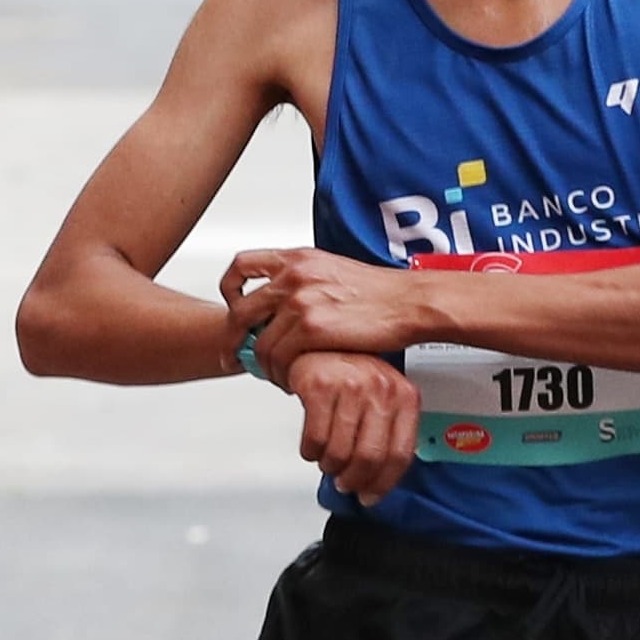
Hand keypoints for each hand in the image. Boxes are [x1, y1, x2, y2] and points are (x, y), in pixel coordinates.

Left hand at [226, 248, 425, 378]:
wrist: (410, 302)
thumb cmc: (382, 293)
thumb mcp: (334, 271)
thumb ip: (304, 281)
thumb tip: (284, 303)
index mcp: (297, 258)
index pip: (242, 265)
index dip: (229, 290)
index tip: (234, 309)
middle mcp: (294, 275)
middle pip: (240, 311)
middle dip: (233, 340)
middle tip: (234, 357)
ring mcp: (301, 300)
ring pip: (259, 342)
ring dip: (263, 366)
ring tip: (276, 376)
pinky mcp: (312, 327)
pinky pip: (279, 357)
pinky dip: (281, 374)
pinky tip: (293, 380)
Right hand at [286, 349, 418, 503]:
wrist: (319, 343)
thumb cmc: (351, 375)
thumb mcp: (381, 399)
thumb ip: (387, 433)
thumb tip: (379, 480)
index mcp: (404, 395)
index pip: (400, 454)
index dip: (384, 483)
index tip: (371, 495)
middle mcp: (381, 388)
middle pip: (369, 457)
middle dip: (354, 480)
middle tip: (345, 483)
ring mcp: (350, 386)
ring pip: (339, 453)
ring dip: (330, 466)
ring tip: (328, 461)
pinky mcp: (320, 387)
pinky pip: (315, 439)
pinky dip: (311, 452)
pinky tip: (314, 446)